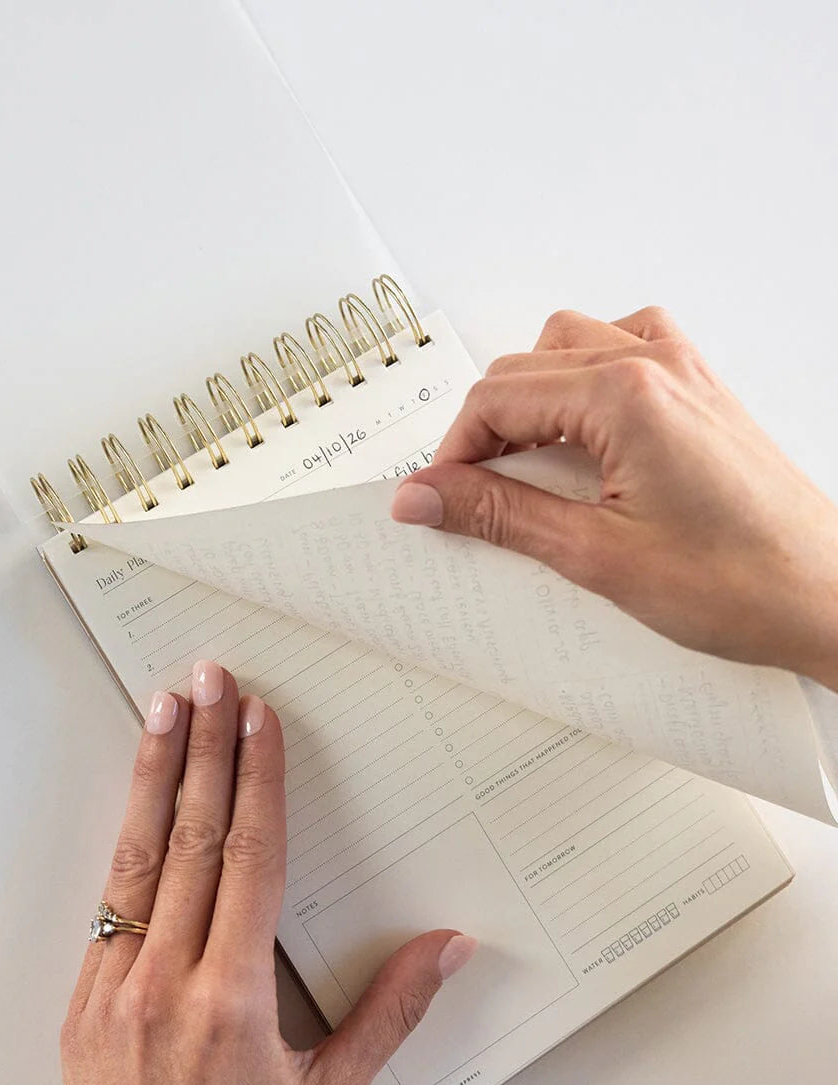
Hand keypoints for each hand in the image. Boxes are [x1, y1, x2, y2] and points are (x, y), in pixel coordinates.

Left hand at [61, 661, 474, 1084]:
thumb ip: (389, 1012)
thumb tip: (449, 946)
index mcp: (232, 1002)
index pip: (249, 859)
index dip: (257, 781)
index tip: (260, 721)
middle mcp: (165, 985)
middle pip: (190, 839)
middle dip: (203, 748)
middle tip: (210, 680)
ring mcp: (113, 993)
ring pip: (136, 861)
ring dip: (153, 776)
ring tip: (162, 709)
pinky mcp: (82, 1007)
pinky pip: (106, 907)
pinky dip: (124, 843)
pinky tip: (134, 802)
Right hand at [392, 308, 837, 690]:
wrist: (826, 598)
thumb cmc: (740, 583)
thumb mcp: (595, 556)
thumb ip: (500, 515)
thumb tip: (425, 496)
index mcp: (626, 395)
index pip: (498, 398)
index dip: (453, 451)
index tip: (436, 500)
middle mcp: (656, 365)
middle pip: (525, 367)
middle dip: (483, 429)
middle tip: (468, 498)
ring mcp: (684, 372)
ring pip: (569, 347)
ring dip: (531, 397)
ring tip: (523, 467)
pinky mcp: (700, 392)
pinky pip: (624, 351)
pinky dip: (584, 382)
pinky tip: (583, 436)